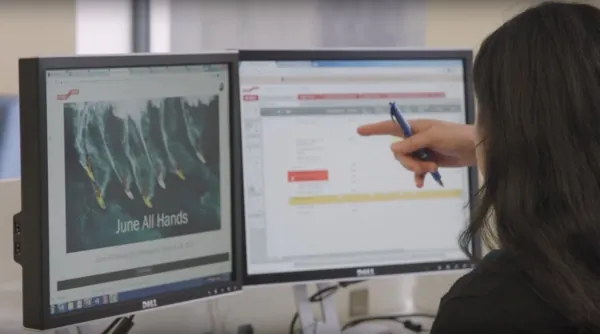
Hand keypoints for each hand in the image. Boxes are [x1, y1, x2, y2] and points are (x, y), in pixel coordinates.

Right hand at [357, 119, 476, 187]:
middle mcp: (416, 138)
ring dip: (418, 169)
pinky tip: (422, 183)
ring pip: (407, 163)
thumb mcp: (433, 137)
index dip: (374, 129)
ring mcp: (422, 150)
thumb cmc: (456, 136)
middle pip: (399, 153)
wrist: (476, 147)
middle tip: (426, 165)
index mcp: (415, 127)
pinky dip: (419, 177)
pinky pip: (416, 172)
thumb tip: (392, 149)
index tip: (360, 131)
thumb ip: (412, 143)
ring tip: (433, 168)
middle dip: (409, 162)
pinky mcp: (429, 161)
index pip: (390, 127)